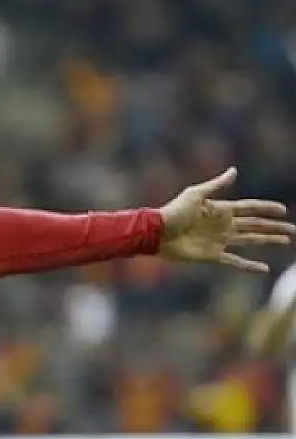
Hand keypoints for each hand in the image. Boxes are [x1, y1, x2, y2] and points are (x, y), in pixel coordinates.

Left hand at [158, 167, 294, 271]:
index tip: (283, 210)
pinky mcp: (212, 255)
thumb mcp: (195, 194)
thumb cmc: (173, 212)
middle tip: (293, 229)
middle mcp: (223, 225)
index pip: (250, 208)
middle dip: (274, 227)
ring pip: (250, 240)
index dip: (266, 209)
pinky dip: (249, 266)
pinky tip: (264, 268)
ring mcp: (219, 240)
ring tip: (285, 241)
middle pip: (255, 225)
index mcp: (221, 209)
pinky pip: (235, 261)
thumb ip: (216, 185)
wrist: (156, 234)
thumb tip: (235, 170)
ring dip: (268, 240)